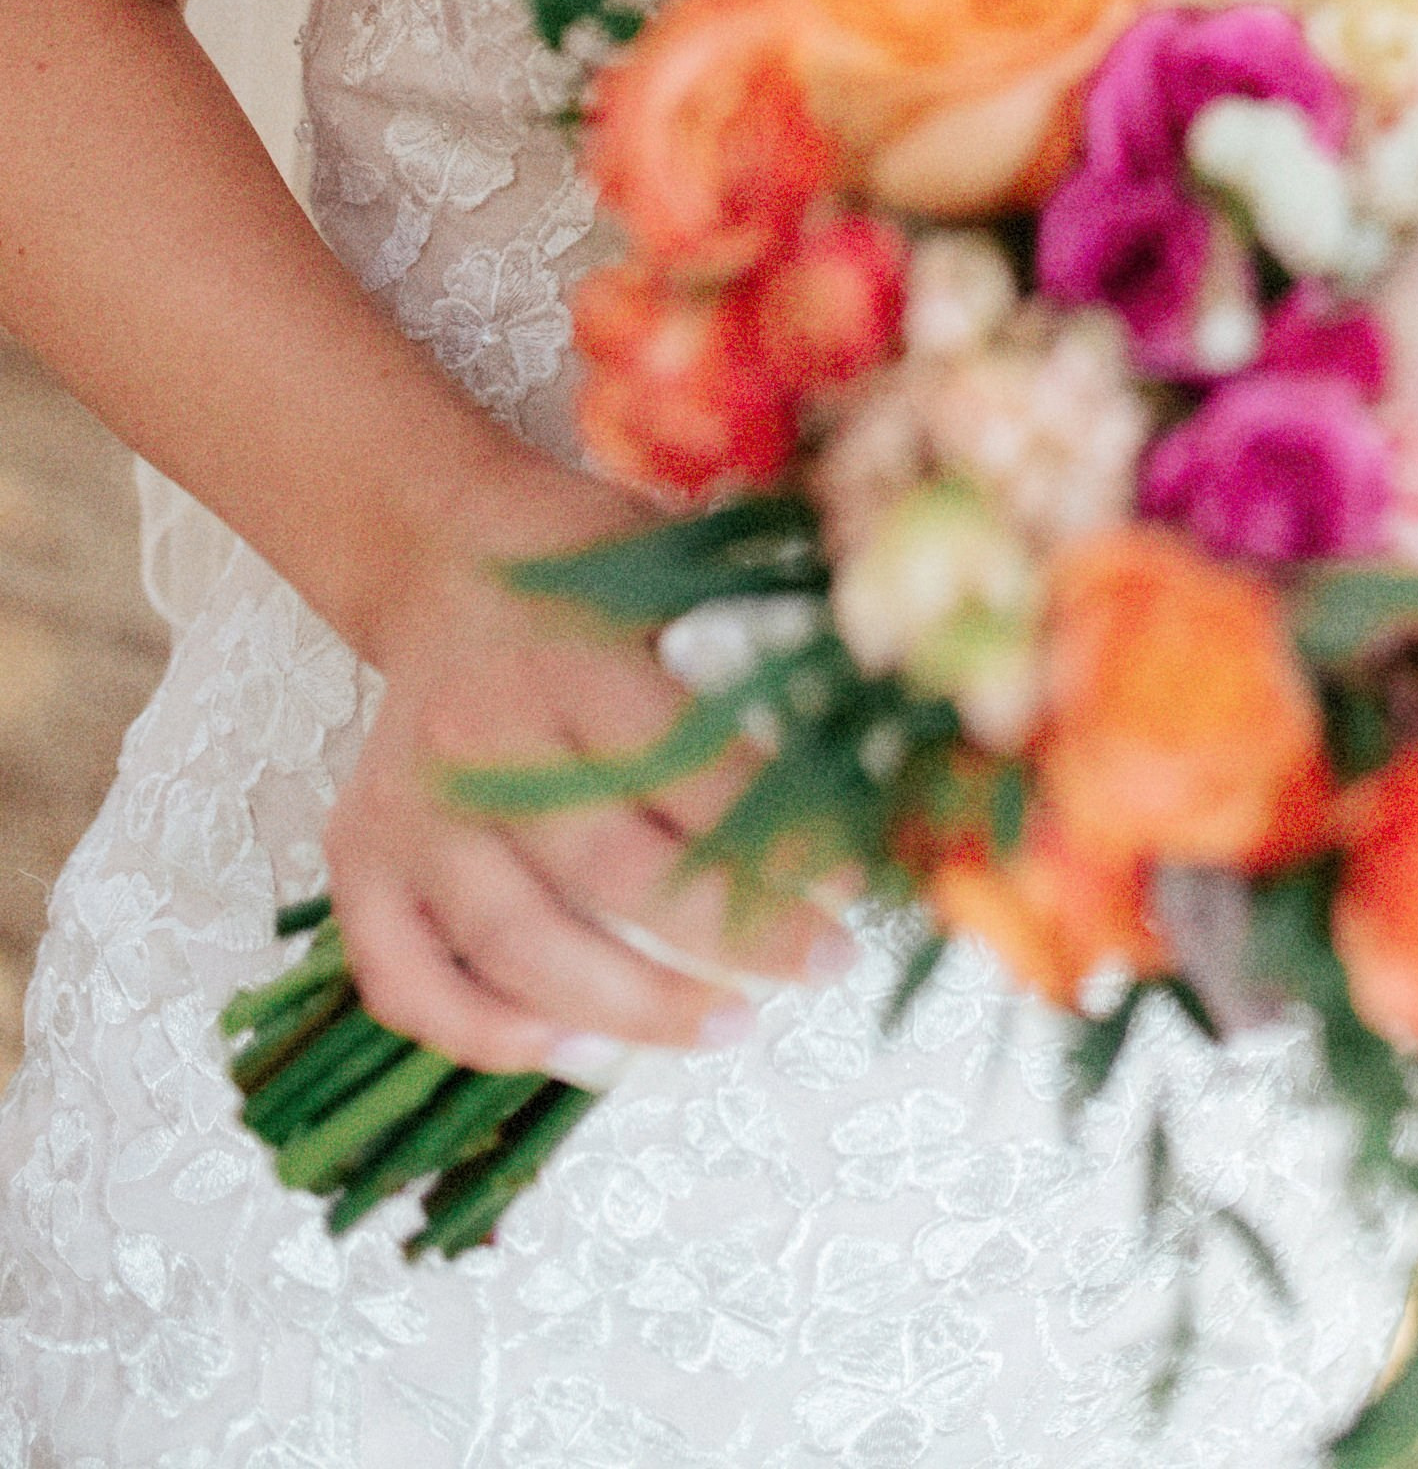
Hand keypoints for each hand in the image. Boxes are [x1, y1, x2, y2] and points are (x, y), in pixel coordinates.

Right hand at [326, 455, 853, 1073]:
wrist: (438, 550)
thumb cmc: (577, 562)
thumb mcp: (670, 563)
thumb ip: (751, 639)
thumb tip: (877, 728)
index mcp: (567, 659)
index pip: (686, 771)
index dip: (777, 838)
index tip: (855, 886)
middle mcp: (477, 739)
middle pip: (609, 870)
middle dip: (730, 934)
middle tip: (822, 963)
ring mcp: (408, 809)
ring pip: (516, 945)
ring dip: (630, 1007)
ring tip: (726, 1025)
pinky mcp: (360, 855)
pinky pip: (406, 977)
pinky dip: (481, 1032)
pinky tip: (572, 1047)